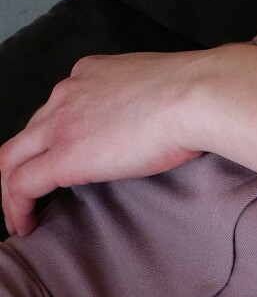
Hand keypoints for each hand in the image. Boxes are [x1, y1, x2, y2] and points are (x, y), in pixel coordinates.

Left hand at [0, 50, 213, 237]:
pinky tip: (26, 225)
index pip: (58, 106)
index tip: (64, 153)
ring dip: (11, 188)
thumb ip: (139, 97)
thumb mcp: (156, 82)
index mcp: (92, 72)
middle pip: (28, 133)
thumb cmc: (196, 89)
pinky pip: (20, 186)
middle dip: (24, 162)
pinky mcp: (62, 157)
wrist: (198, 94)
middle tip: (34, 189)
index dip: (55, 135)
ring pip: (11, 159)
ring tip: (22, 213)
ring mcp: (61, 123)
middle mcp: (69, 92)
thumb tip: (151, 118)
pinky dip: (16, 208)